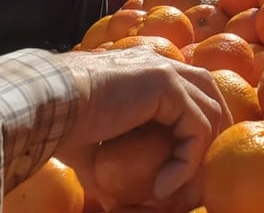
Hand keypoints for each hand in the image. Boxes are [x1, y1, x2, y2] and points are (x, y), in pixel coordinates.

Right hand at [53, 48, 231, 210]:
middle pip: (210, 93)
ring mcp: (166, 71)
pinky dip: (186, 163)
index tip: (186, 165)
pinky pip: (196, 129)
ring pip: (210, 113)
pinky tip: (161, 187)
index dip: (196, 126)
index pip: (189, 90)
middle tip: (200, 175)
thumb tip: (113, 201)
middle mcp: (160, 64)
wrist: (49, 102)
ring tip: (178, 189)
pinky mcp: (167, 86)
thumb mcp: (92, 147)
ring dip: (199, 156)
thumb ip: (111, 165)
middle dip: (214, 133)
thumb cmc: (61, 123)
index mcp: (144, 69)